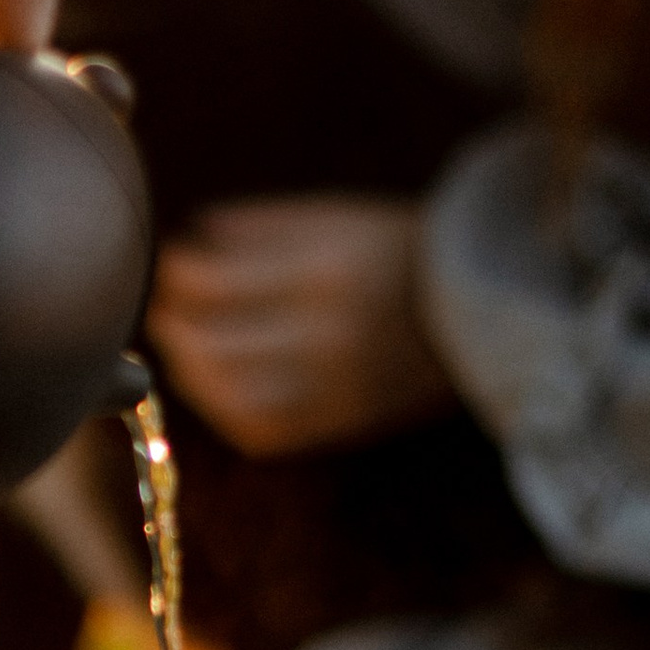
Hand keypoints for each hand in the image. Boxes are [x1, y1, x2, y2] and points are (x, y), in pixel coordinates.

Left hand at [146, 198, 453, 457]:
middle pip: (208, 347)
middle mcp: (324, 334)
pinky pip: (263, 432)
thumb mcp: (337, 216)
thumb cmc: (401, 250)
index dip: (174, 276)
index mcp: (321, 272)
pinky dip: (227, 412)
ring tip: (187, 350)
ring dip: (191, 374)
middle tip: (167, 310)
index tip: (172, 265)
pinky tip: (220, 388)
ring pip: (227, 398)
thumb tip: (191, 239)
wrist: (482, 308)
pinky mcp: (341, 422)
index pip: (210, 285)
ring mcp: (332, 386)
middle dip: (172, 327)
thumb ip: (259, 226)